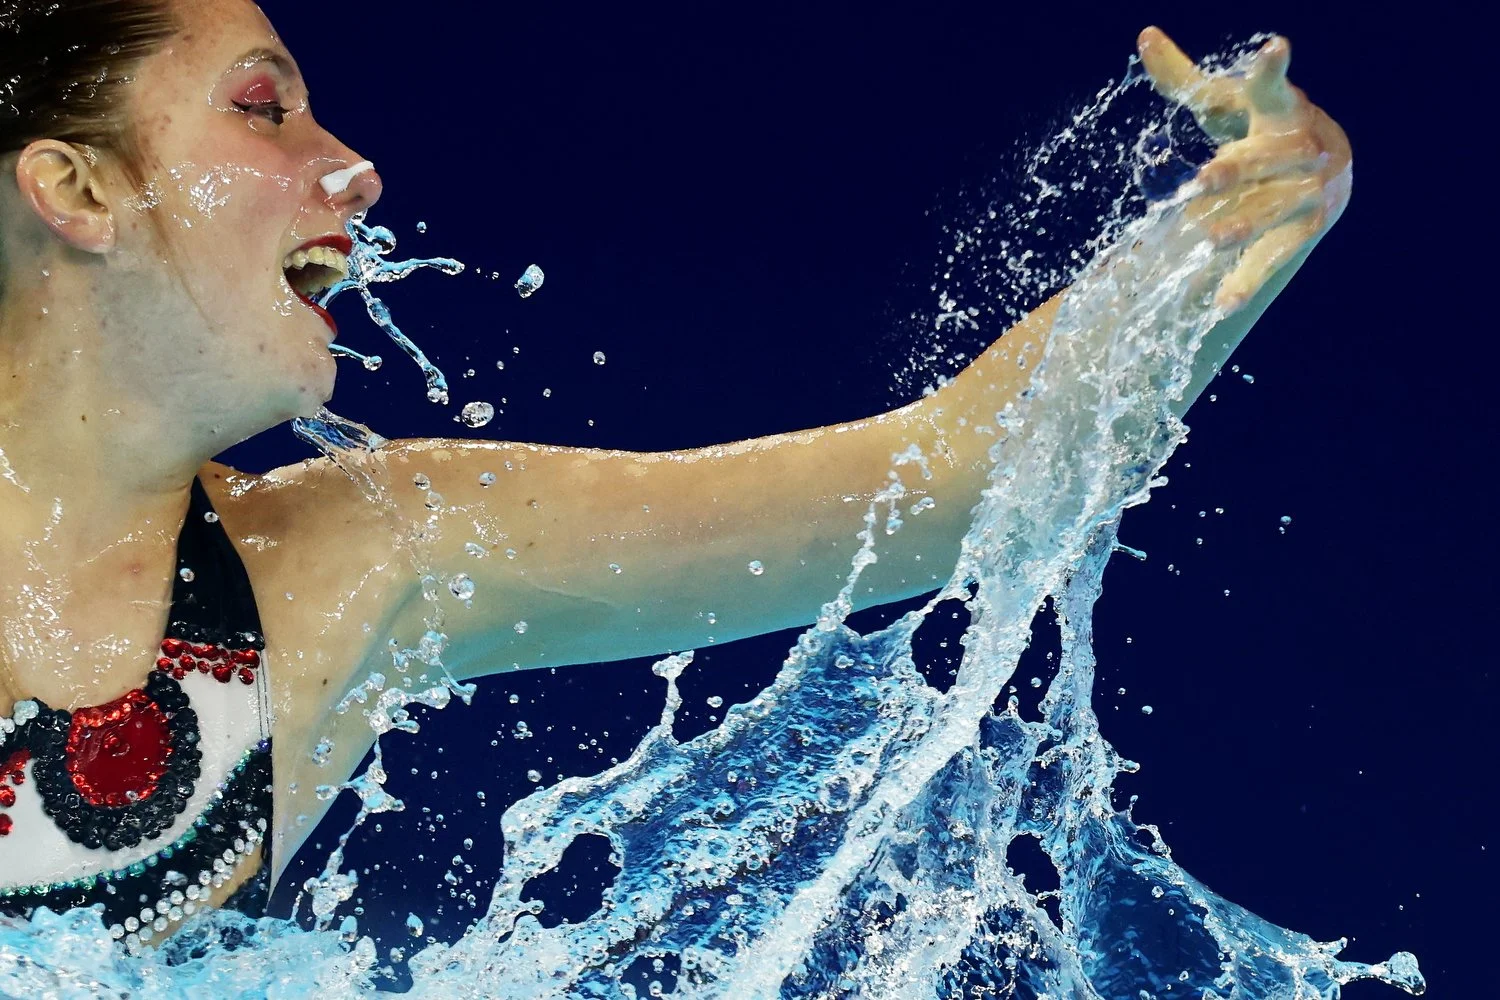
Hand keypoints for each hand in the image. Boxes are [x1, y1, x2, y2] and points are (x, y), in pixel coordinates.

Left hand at [1137, 27, 1351, 310]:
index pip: (1273, 86)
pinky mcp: (1307, 230)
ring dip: (1243, 224)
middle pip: (1272, 158)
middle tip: (1203, 179)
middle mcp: (1305, 147)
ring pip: (1275, 208)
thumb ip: (1184, 78)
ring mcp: (1311, 191)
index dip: (1271, 70)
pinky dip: (1249, 280)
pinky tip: (1222, 303)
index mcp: (1282, 108)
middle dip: (1240, 168)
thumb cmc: (1261, 127)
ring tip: (1207, 240)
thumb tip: (1143, 36)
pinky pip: (1276, 256)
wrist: (1328, 170)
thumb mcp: (1226, 102)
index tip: (1274, 48)